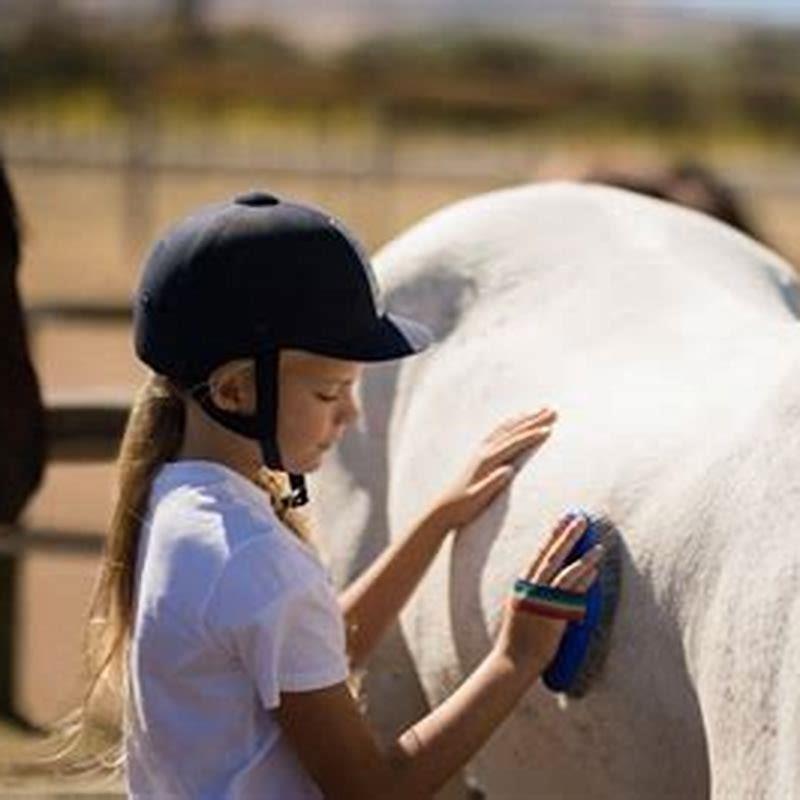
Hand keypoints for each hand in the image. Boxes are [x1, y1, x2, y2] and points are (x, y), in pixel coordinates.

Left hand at [432, 408, 556, 531]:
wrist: (444, 508)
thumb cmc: (463, 506)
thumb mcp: (478, 498)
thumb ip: (492, 484)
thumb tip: (508, 470)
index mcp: (486, 461)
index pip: (513, 444)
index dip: (531, 436)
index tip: (548, 429)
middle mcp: (483, 451)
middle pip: (512, 431)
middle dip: (533, 420)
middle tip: (552, 411)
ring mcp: (481, 450)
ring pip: (506, 428)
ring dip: (524, 418)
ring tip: (541, 409)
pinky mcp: (479, 453)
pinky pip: (499, 432)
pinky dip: (511, 423)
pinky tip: (518, 420)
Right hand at [494, 514, 603, 675]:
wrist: (513, 661)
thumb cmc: (519, 637)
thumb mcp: (522, 607)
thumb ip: (534, 591)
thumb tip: (553, 578)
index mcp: (522, 585)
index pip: (539, 554)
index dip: (552, 535)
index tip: (562, 519)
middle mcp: (530, 589)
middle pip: (550, 556)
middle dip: (566, 536)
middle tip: (580, 519)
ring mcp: (541, 601)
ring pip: (564, 573)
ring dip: (583, 558)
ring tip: (599, 546)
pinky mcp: (552, 615)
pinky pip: (571, 595)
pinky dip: (583, 581)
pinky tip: (595, 572)